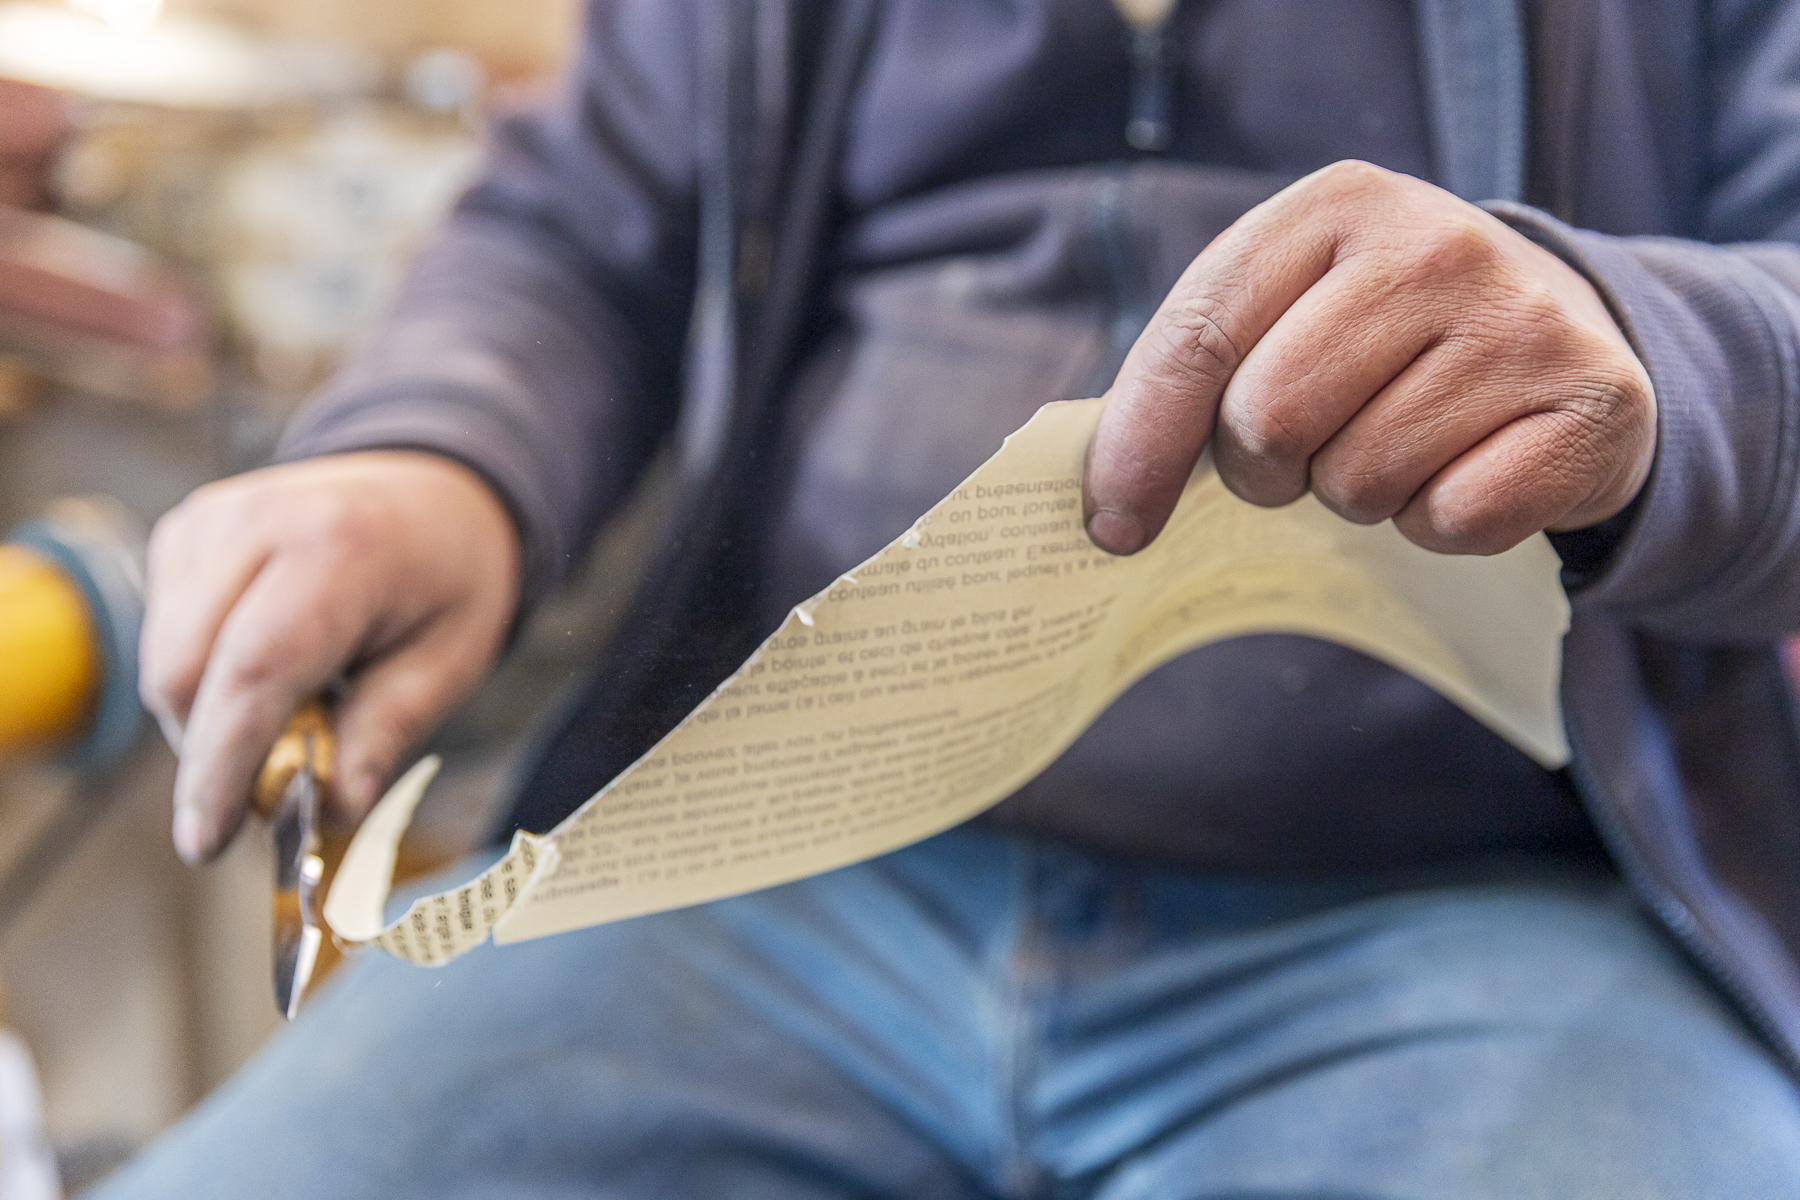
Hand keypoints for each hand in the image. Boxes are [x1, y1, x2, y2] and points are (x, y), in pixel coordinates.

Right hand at [140, 452, 520, 863]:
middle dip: (214, 754)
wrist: (435, 492)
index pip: (253, 672)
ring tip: (295, 709)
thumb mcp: (450, 660)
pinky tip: (268, 667)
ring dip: (208, 719)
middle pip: (186, 674)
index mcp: (339, 550)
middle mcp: (258, 522)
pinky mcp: (186, 530)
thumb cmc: (448, 582)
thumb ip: (385, 733)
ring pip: (163, 661)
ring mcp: (212, 520)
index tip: (206, 843)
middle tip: (280, 783)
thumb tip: (332, 810)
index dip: (220, 768)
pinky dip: (202, 676)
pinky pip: (164, 634)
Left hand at [1083, 160, 1655, 556]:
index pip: (1199, 336)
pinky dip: (1438, 524)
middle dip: (1265, 469)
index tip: (1112, 523)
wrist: (1564, 329)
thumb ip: (1196, 368)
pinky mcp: (1588, 406)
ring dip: (1357, 495)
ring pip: (1358, 482)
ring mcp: (1521, 323)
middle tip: (1304, 454)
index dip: (1140, 444)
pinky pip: (1451, 521)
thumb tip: (1107, 499)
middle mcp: (1435, 246)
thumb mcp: (1289, 306)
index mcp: (1336, 206)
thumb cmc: (1384, 335)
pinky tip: (1463, 468)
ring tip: (1398, 443)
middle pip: (1269, 420)